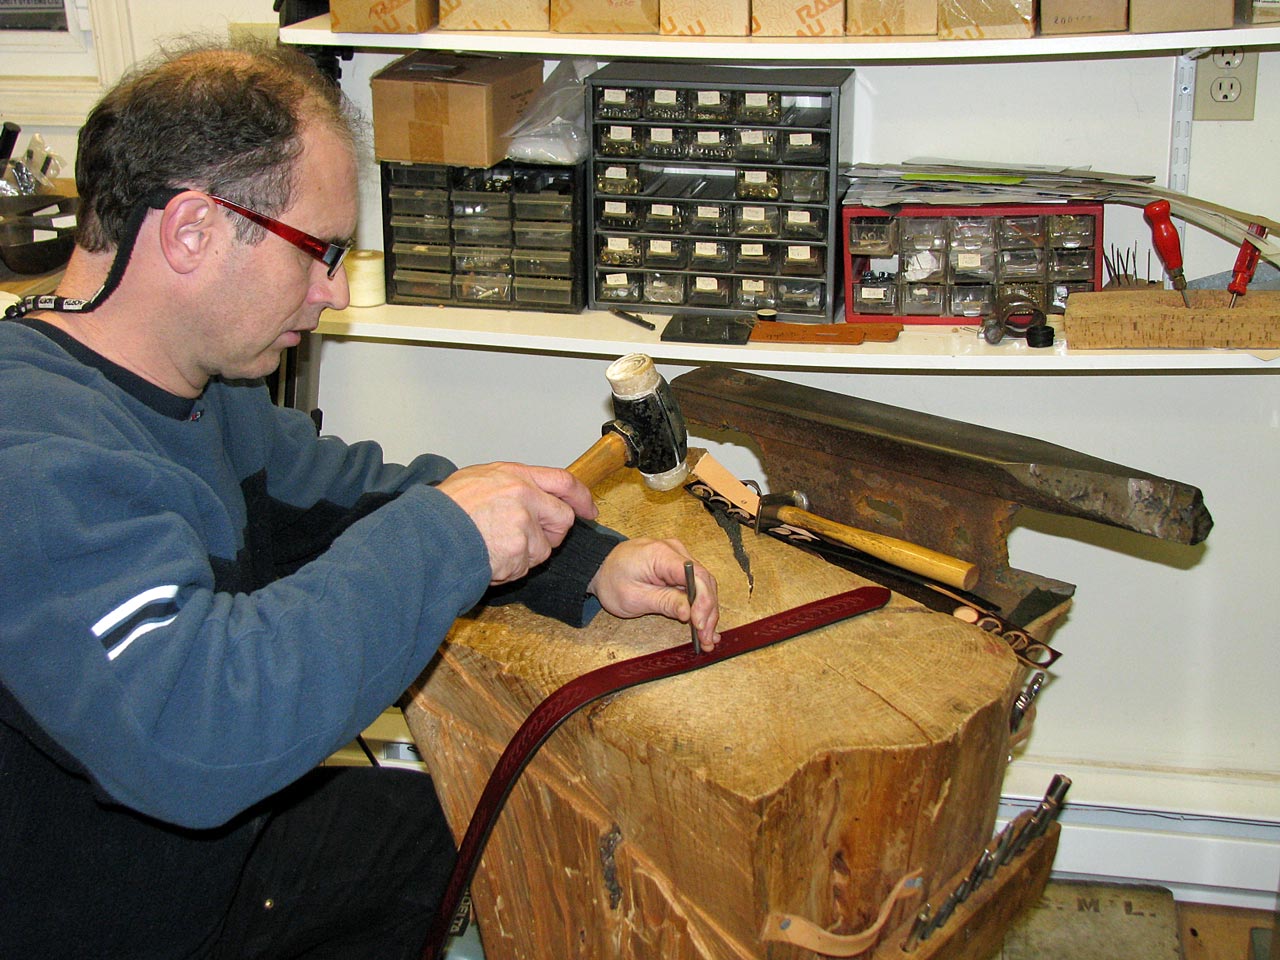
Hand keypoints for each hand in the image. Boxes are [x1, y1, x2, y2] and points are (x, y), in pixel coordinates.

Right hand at [437, 462, 597, 584]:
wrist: (427, 535)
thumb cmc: (443, 510)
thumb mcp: (476, 480)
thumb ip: (508, 485)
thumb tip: (528, 494)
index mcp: (515, 475)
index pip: (563, 481)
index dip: (580, 498)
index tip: (589, 510)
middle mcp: (524, 495)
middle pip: (562, 520)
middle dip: (551, 536)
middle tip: (526, 542)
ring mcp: (523, 524)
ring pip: (542, 550)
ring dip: (522, 556)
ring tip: (491, 548)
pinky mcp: (519, 550)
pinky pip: (524, 568)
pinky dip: (508, 570)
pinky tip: (486, 559)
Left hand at [587, 538, 720, 651]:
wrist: (600, 567)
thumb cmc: (612, 580)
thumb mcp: (634, 597)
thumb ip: (664, 603)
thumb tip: (689, 613)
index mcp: (662, 554)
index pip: (696, 575)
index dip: (703, 601)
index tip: (699, 624)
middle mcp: (676, 551)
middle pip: (704, 582)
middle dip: (708, 612)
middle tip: (706, 638)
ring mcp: (679, 557)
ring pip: (704, 586)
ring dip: (707, 612)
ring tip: (707, 638)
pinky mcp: (678, 567)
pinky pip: (695, 586)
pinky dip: (700, 606)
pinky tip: (705, 625)